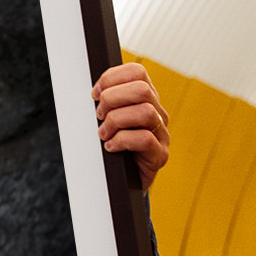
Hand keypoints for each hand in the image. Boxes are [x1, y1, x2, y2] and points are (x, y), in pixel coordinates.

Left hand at [92, 62, 169, 190]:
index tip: (95, 94)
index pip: (137, 72)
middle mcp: (157, 113)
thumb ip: (105, 102)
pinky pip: (145, 139)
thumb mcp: (107, 119)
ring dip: (116, 121)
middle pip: (141, 89)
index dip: (111, 78)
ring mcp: (162, 134)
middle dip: (112, 99)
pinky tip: (110, 147)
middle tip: (99, 116)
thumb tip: (93, 92)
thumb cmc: (113, 147)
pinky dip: (121, 141)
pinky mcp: (160, 155)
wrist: (123, 182)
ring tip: (103, 133)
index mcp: (145, 99)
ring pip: (145, 112)